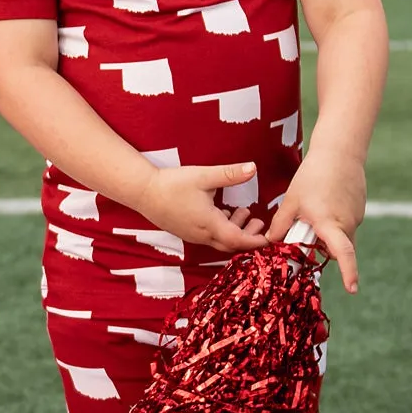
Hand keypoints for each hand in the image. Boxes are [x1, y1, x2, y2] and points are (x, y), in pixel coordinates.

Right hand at [134, 162, 271, 253]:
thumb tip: (253, 168)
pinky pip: (210, 237)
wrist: (143, 192)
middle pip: (231, 244)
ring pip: (220, 241)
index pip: (238, 240)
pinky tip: (223, 212)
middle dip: (248, 236)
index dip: (256, 241)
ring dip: (235, 230)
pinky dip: (222, 228)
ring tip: (243, 212)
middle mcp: (202, 235)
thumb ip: (230, 174)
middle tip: (259, 222)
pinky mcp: (186, 231)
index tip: (269, 237)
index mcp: (209, 224)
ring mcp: (193, 235)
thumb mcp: (204, 176)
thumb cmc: (172, 184)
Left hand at [268, 153, 367, 293]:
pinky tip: (326, 199)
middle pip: (336, 249)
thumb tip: (272, 243)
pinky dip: (334, 220)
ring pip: (341, 236)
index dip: (349, 273)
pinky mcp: (359, 209)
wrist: (339, 151)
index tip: (351, 290)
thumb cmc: (313, 175)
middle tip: (306, 229)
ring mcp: (356, 217)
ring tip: (315, 205)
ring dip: (327, 232)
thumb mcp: (291, 200)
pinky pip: (346, 224)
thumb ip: (281, 224)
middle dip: (322, 248)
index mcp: (330, 223)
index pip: (343, 254)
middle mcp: (347, 223)